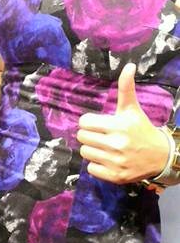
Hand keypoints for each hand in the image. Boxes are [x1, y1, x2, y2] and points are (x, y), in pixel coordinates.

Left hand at [77, 63, 169, 183]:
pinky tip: (108, 160)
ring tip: (104, 148)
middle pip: (82, 137)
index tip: (99, 124)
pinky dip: (97, 165)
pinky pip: (91, 169)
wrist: (160, 156)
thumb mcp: (132, 109)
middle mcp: (117, 144)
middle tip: (100, 136)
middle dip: (89, 135)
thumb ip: (126, 88)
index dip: (89, 122)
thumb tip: (129, 65)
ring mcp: (116, 162)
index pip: (84, 122)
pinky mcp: (116, 176)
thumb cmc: (141, 129)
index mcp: (119, 125)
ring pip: (85, 153)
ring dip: (92, 150)